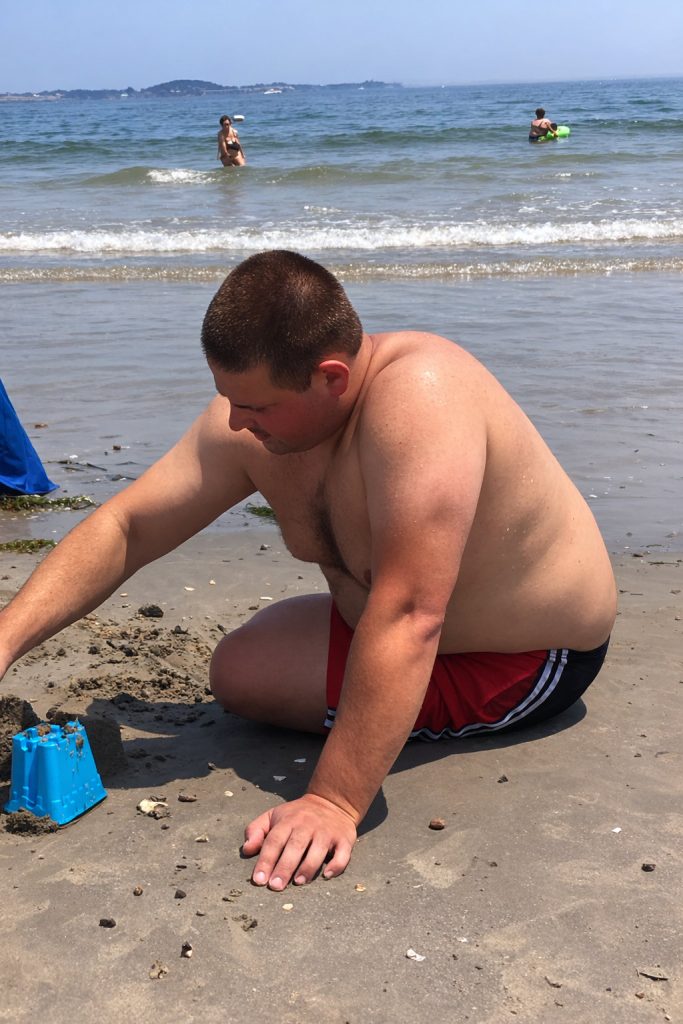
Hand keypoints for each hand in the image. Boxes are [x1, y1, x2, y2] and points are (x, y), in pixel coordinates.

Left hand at [242, 793, 356, 890]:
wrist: (332, 802)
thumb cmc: (297, 815)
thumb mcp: (274, 816)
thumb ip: (256, 830)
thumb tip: (246, 850)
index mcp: (288, 821)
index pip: (274, 841)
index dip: (266, 860)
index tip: (259, 879)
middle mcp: (307, 825)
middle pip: (295, 846)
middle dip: (284, 867)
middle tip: (275, 886)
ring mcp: (327, 832)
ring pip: (317, 850)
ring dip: (308, 867)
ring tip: (298, 882)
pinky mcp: (344, 838)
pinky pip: (343, 853)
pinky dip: (337, 865)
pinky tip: (327, 875)